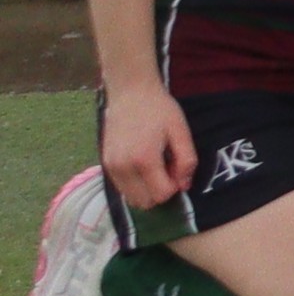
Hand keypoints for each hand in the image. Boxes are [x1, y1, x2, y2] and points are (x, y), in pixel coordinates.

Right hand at [98, 82, 192, 210]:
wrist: (130, 94)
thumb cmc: (159, 110)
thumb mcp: (181, 131)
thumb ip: (187, 161)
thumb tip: (184, 186)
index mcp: (144, 160)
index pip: (161, 195)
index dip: (175, 186)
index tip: (177, 169)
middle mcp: (123, 167)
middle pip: (145, 202)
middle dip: (160, 191)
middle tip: (167, 169)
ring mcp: (111, 167)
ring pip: (131, 199)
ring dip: (147, 191)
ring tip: (155, 168)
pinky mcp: (105, 164)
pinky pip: (122, 189)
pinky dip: (135, 185)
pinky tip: (142, 167)